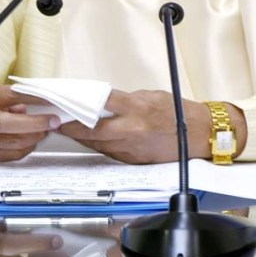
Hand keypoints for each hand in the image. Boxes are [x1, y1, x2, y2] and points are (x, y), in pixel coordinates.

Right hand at [0, 85, 58, 161]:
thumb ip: (14, 97)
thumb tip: (38, 103)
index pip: (13, 96)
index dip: (35, 98)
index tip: (52, 99)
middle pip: (13, 124)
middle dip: (38, 123)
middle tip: (54, 121)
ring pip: (16, 142)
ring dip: (36, 136)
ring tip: (45, 129)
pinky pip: (13, 155)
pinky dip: (27, 147)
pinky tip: (32, 140)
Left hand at [57, 90, 212, 163]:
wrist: (198, 135)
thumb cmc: (177, 113)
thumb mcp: (151, 96)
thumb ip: (126, 100)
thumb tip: (104, 102)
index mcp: (137, 109)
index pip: (101, 103)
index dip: (80, 104)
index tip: (65, 103)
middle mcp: (132, 130)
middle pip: (93, 130)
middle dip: (72, 127)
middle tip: (57, 122)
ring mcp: (132, 148)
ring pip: (98, 144)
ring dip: (82, 138)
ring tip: (68, 130)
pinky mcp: (134, 160)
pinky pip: (109, 153)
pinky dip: (98, 146)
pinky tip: (90, 140)